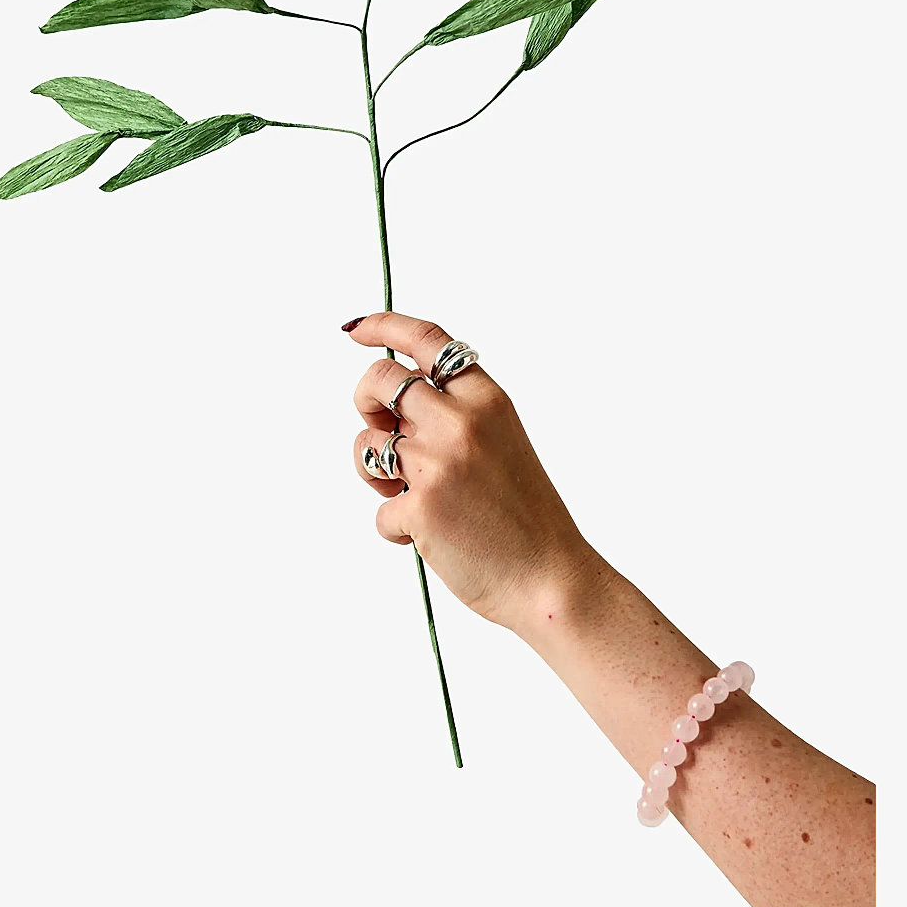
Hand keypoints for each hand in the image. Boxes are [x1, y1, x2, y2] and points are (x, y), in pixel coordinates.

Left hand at [346, 312, 595, 629]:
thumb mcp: (501, 442)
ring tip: (410, 494)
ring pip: (366, 443)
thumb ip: (453, 415)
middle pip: (377, 380)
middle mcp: (460, 422)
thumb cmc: (524, 518)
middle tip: (382, 429)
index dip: (383, 326)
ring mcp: (437, 463)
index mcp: (487, 399)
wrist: (550, 580)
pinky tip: (432, 537)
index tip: (356, 329)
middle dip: (365, 401)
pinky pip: (379, 508)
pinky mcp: (419, 507)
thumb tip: (391, 404)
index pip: (426, 339)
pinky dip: (396, 526)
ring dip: (375, 470)